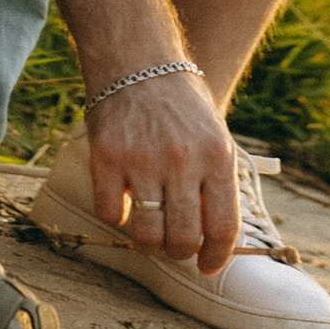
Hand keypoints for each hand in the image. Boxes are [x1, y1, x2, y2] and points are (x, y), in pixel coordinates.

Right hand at [82, 65, 240, 273]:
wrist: (138, 62)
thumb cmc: (182, 106)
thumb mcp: (215, 138)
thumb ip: (216, 185)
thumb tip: (213, 241)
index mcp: (217, 155)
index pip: (223, 227)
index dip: (217, 256)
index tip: (209, 266)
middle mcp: (182, 159)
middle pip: (182, 239)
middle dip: (179, 253)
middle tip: (174, 246)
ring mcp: (142, 159)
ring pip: (146, 235)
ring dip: (148, 243)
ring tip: (149, 231)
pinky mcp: (106, 157)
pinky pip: (109, 213)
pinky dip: (115, 216)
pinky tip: (122, 201)